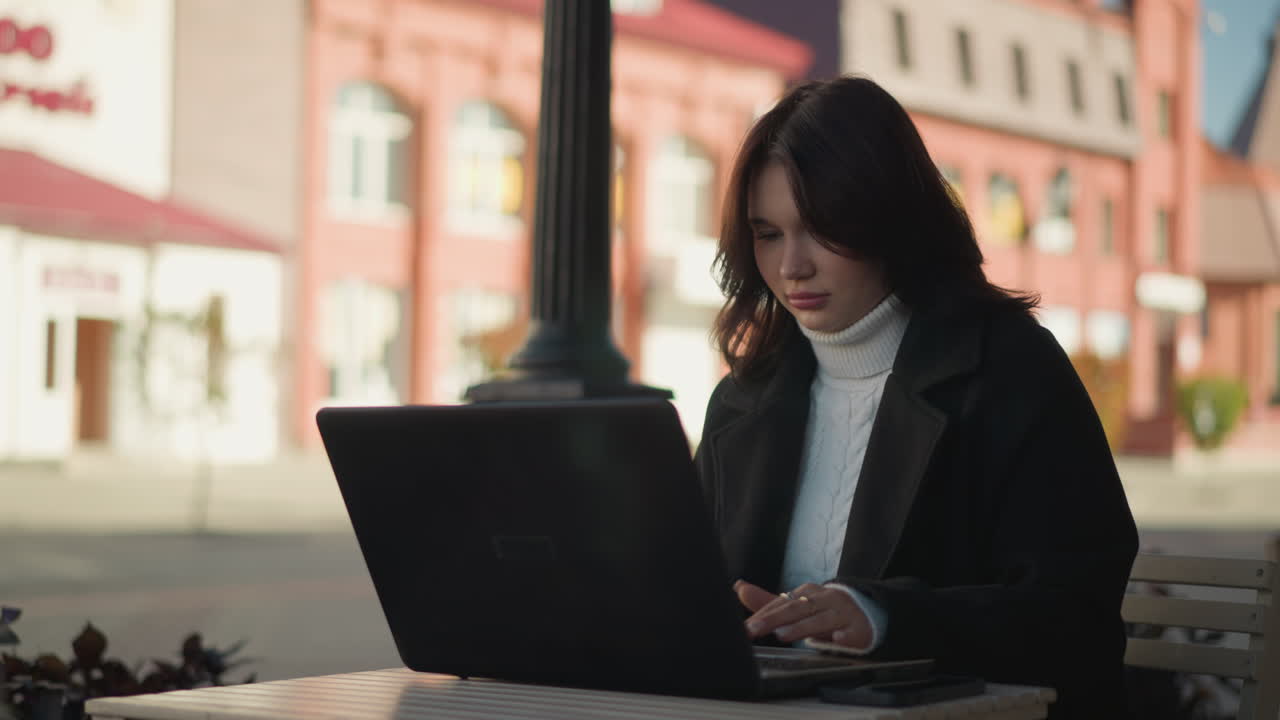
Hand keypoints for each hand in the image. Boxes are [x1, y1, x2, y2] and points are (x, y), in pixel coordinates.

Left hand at [734, 580, 872, 647]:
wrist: (864, 611)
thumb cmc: (824, 609)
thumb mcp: (797, 605)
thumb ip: (768, 601)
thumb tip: (739, 588)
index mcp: (807, 593)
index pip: (781, 603)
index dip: (762, 614)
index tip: (746, 627)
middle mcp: (824, 600)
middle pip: (797, 609)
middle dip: (773, 619)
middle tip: (753, 629)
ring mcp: (842, 614)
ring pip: (821, 620)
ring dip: (802, 627)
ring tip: (782, 635)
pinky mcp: (858, 630)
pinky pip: (852, 633)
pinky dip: (844, 636)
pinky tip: (836, 639)